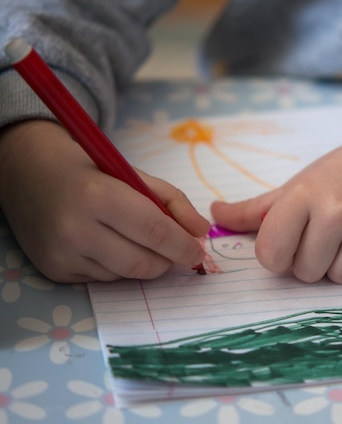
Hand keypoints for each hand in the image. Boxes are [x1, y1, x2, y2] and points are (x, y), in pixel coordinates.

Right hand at [0, 120, 209, 282]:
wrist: (31, 175)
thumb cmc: (92, 172)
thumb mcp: (135, 174)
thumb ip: (173, 201)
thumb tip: (200, 232)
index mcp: (99, 195)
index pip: (154, 231)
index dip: (182, 246)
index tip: (197, 251)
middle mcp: (76, 228)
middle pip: (142, 262)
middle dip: (168, 260)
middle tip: (178, 252)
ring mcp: (62, 254)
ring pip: (125, 275)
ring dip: (144, 263)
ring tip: (138, 240)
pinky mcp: (55, 271)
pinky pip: (103, 279)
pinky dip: (118, 267)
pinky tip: (110, 245)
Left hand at [211, 127, 341, 283]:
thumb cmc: (341, 174)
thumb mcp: (297, 185)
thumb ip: (255, 209)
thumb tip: (211, 216)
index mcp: (303, 195)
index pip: (271, 255)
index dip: (278, 254)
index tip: (292, 239)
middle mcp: (337, 211)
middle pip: (306, 273)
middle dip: (312, 260)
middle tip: (328, 233)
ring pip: (340, 279)